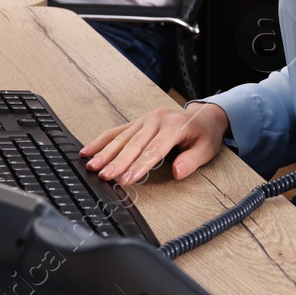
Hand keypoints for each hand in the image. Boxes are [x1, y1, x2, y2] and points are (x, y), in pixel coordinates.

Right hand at [81, 103, 228, 184]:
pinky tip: (88, 150)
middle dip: (118, 161)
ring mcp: (145, 119)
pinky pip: (116, 131)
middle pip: (134, 144)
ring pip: (122, 138)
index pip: (154, 149)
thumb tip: (178, 172)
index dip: (140, 165)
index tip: (128, 179)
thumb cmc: (204, 134)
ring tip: (92, 165)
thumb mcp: (207, 148)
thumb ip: (192, 160)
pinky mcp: (137, 122)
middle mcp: (157, 120)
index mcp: (175, 126)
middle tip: (105, 175)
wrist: (203, 115)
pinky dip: (101, 141)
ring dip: (106, 152)